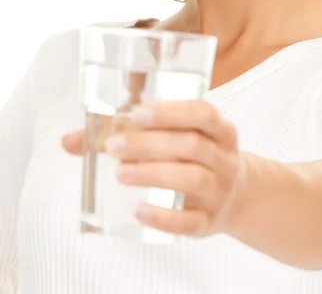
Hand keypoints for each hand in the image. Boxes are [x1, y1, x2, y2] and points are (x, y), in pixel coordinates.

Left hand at [62, 100, 247, 237]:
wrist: (239, 195)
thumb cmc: (195, 156)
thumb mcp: (178, 137)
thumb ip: (125, 133)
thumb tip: (69, 140)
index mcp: (219, 129)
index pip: (202, 113)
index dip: (171, 112)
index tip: (137, 113)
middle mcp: (224, 158)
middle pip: (192, 146)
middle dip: (150, 144)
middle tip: (114, 148)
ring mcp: (220, 191)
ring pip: (193, 180)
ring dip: (154, 174)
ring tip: (121, 173)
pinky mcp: (209, 222)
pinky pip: (190, 222)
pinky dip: (164, 217)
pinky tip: (139, 210)